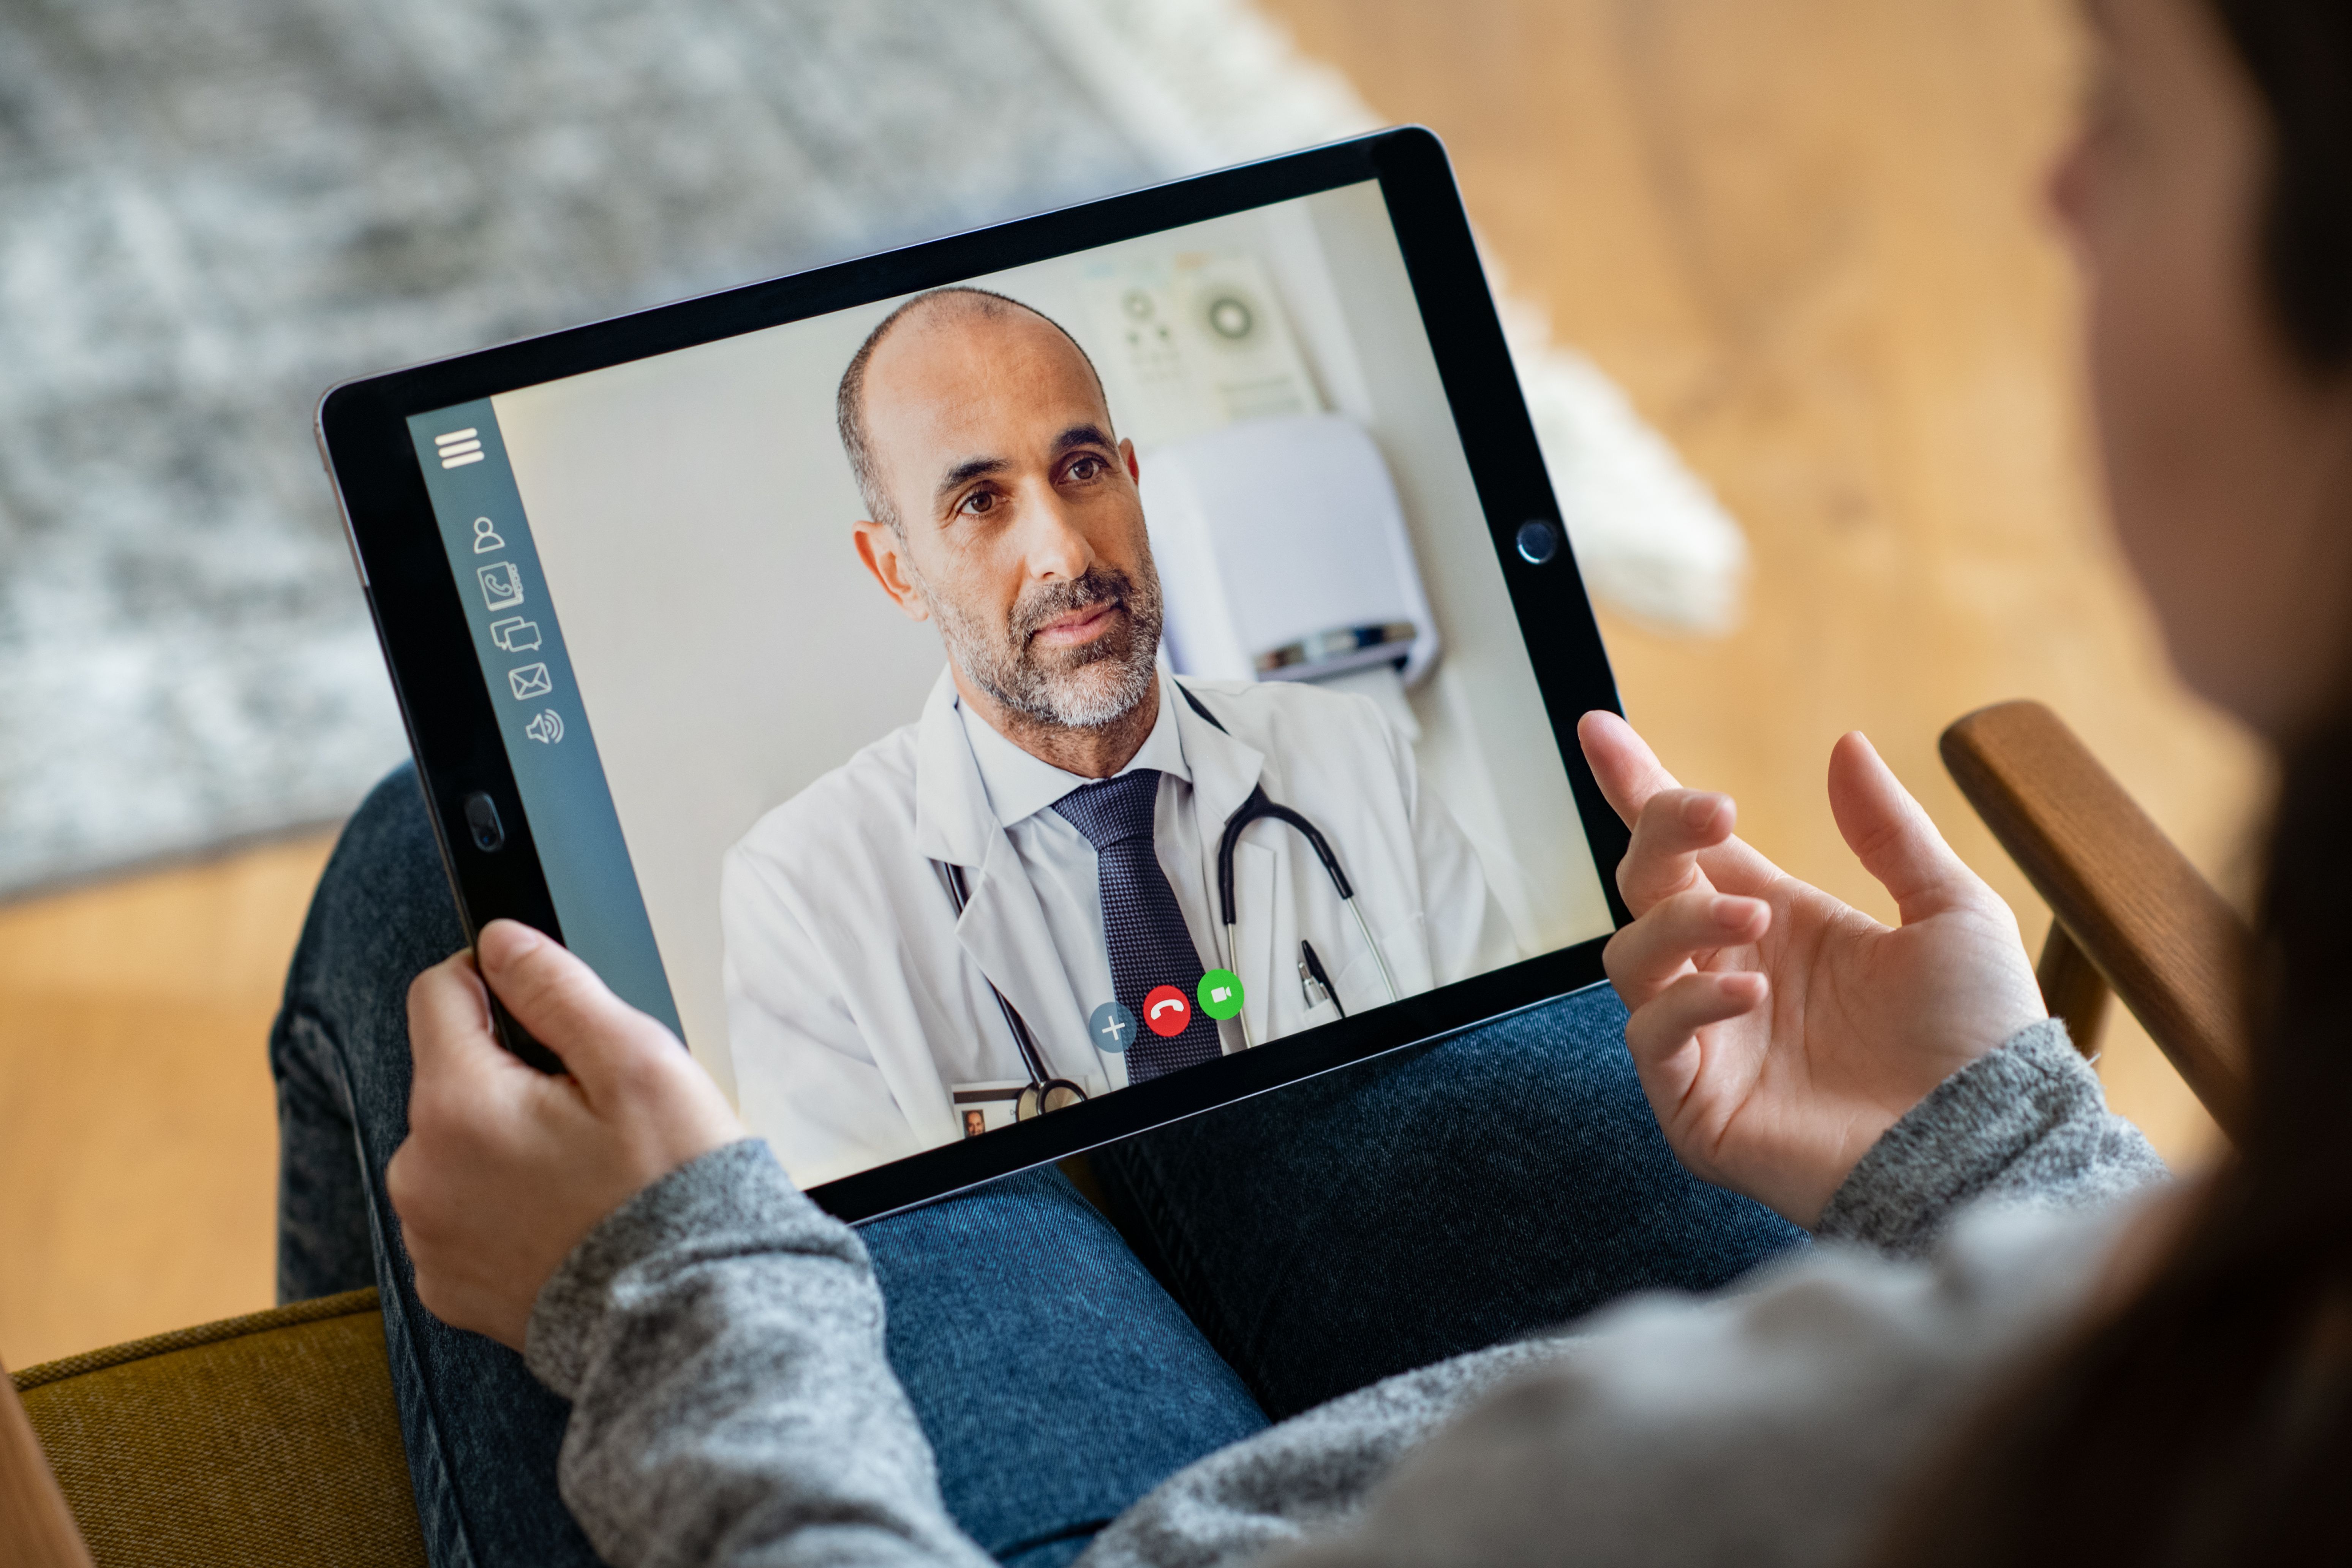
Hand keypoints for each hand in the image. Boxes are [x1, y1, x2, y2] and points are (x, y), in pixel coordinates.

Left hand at [387, 920, 745, 1349]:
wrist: (687, 1315)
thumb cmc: (672, 1188)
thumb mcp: (635, 1060)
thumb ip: (556, 988)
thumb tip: (499, 942)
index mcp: (456, 1106)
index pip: (437, 993)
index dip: (493, 981)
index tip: (544, 1006)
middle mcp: (419, 1174)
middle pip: (449, 1076)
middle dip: (510, 1076)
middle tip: (593, 1112)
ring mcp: (429, 1237)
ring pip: (455, 1146)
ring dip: (504, 1143)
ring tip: (585, 1172)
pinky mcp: (448, 1287)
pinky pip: (461, 1214)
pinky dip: (503, 1207)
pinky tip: (567, 1218)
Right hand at [1577, 712, 2045, 1225]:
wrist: (1990, 1146)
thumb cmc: (1981, 1041)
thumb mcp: (1952, 913)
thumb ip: (1891, 831)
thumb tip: (1843, 745)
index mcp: (1781, 925)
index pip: (1688, 849)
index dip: (1638, 787)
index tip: (1599, 728)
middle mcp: (1730, 975)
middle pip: (1646, 885)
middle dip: (1661, 834)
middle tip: (1712, 812)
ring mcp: (1707, 1041)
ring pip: (1632, 956)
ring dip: (1680, 922)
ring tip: (1753, 921)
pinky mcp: (1695, 1104)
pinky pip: (1651, 1036)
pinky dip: (1688, 1005)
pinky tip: (1749, 994)